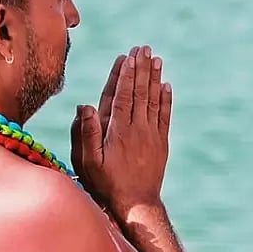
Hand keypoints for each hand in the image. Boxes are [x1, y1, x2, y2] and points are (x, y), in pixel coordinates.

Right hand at [71, 45, 171, 217]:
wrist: (136, 204)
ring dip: (154, 78)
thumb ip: (86, 132)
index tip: (127, 56)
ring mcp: (151, 135)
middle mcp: (136, 128)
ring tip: (156, 59)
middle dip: (141, 68)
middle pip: (139, 92)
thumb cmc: (105, 184)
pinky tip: (167, 86)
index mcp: (117, 130)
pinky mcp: (161, 143)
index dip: (124, 74)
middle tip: (143, 48)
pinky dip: (166, 99)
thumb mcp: (88, 161)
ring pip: (153, 100)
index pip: (121, 95)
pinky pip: (164, 116)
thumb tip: (85, 105)